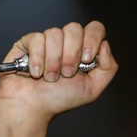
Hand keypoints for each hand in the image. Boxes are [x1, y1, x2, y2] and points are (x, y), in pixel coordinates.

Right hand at [0, 20, 117, 123]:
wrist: (31, 108)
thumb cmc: (57, 100)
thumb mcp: (91, 89)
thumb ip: (108, 68)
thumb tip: (105, 45)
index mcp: (82, 50)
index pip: (94, 28)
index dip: (92, 40)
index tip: (86, 60)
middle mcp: (65, 43)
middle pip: (74, 28)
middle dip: (71, 54)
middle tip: (66, 74)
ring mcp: (46, 42)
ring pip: (55, 34)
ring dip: (53, 60)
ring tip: (49, 77)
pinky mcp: (27, 43)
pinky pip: (36, 38)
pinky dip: (37, 58)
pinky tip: (35, 72)